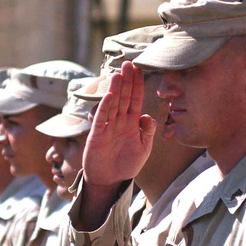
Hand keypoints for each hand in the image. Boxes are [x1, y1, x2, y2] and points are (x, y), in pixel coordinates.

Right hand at [84, 61, 154, 187]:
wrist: (109, 181)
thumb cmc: (126, 165)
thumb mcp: (143, 149)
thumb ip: (147, 132)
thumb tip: (148, 117)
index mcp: (132, 123)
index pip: (136, 99)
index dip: (137, 85)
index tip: (139, 70)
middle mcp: (120, 121)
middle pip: (124, 97)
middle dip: (126, 81)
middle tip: (128, 64)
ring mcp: (108, 127)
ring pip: (112, 104)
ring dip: (115, 89)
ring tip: (118, 74)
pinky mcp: (97, 135)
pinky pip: (101, 119)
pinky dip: (104, 108)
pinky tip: (108, 96)